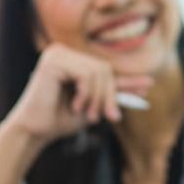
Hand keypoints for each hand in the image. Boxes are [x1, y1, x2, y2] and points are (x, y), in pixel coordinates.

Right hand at [5, 43, 151, 139]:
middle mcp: (64, 52)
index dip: (127, 79)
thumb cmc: (61, 120)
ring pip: (98, 71)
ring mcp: (57, 54)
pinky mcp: (53, 61)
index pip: (105, 69)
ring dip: (99, 97)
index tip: (148, 84)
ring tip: (89, 114)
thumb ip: (115, 93)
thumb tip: (146, 83)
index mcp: (72, 60)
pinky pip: (86, 74)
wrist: (36, 131)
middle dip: (110, 95)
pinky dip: (87, 93)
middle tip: (109, 116)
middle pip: (105, 69)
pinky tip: (76, 105)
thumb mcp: (95, 105)